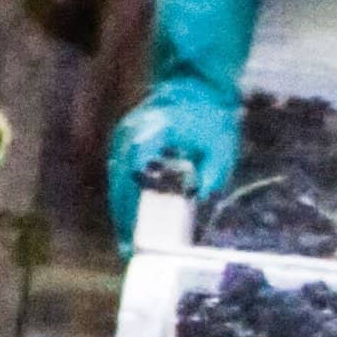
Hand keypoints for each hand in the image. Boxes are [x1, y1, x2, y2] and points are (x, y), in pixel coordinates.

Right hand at [107, 82, 240, 252]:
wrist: (196, 84)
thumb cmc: (211, 116)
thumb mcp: (220, 146)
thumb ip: (209, 172)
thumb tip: (194, 194)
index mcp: (150, 132)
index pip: (134, 174)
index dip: (133, 207)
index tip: (136, 233)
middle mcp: (129, 135)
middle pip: (120, 183)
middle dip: (124, 219)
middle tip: (130, 252)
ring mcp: (122, 137)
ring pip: (116, 182)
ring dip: (122, 211)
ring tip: (128, 244)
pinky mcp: (124, 142)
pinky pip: (120, 176)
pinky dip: (125, 198)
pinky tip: (131, 221)